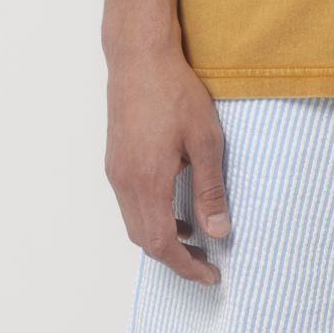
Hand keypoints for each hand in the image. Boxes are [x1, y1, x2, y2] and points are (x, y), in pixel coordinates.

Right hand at [105, 50, 230, 284]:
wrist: (139, 57)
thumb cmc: (174, 92)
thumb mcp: (205, 140)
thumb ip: (210, 189)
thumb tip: (218, 232)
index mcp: (148, 182)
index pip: (163, 244)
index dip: (186, 267)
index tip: (210, 275)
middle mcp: (125, 183)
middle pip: (144, 240)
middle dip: (175, 258)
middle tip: (206, 262)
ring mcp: (115, 171)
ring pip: (134, 223)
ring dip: (161, 237)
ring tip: (193, 236)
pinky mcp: (115, 159)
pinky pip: (129, 203)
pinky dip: (150, 216)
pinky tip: (173, 204)